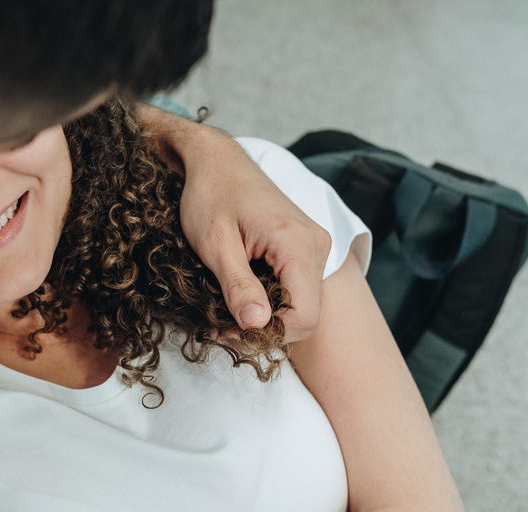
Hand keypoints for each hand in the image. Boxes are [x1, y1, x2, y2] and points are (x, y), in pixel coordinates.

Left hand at [138, 105, 331, 340]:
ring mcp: (314, 247)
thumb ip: (238, 286)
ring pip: (302, 304)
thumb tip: (257, 325)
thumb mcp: (216, 245)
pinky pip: (297, 288)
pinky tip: (242, 294)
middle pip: (306, 315)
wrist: (218, 162)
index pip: (304, 316)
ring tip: (227, 309)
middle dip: (266, 329)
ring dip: (267, 316)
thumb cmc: (211, 195)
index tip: (230, 332)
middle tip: (222, 326)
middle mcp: (316, 246)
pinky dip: (270, 300)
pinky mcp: (306, 248)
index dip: (270, 334)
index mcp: (297, 244)